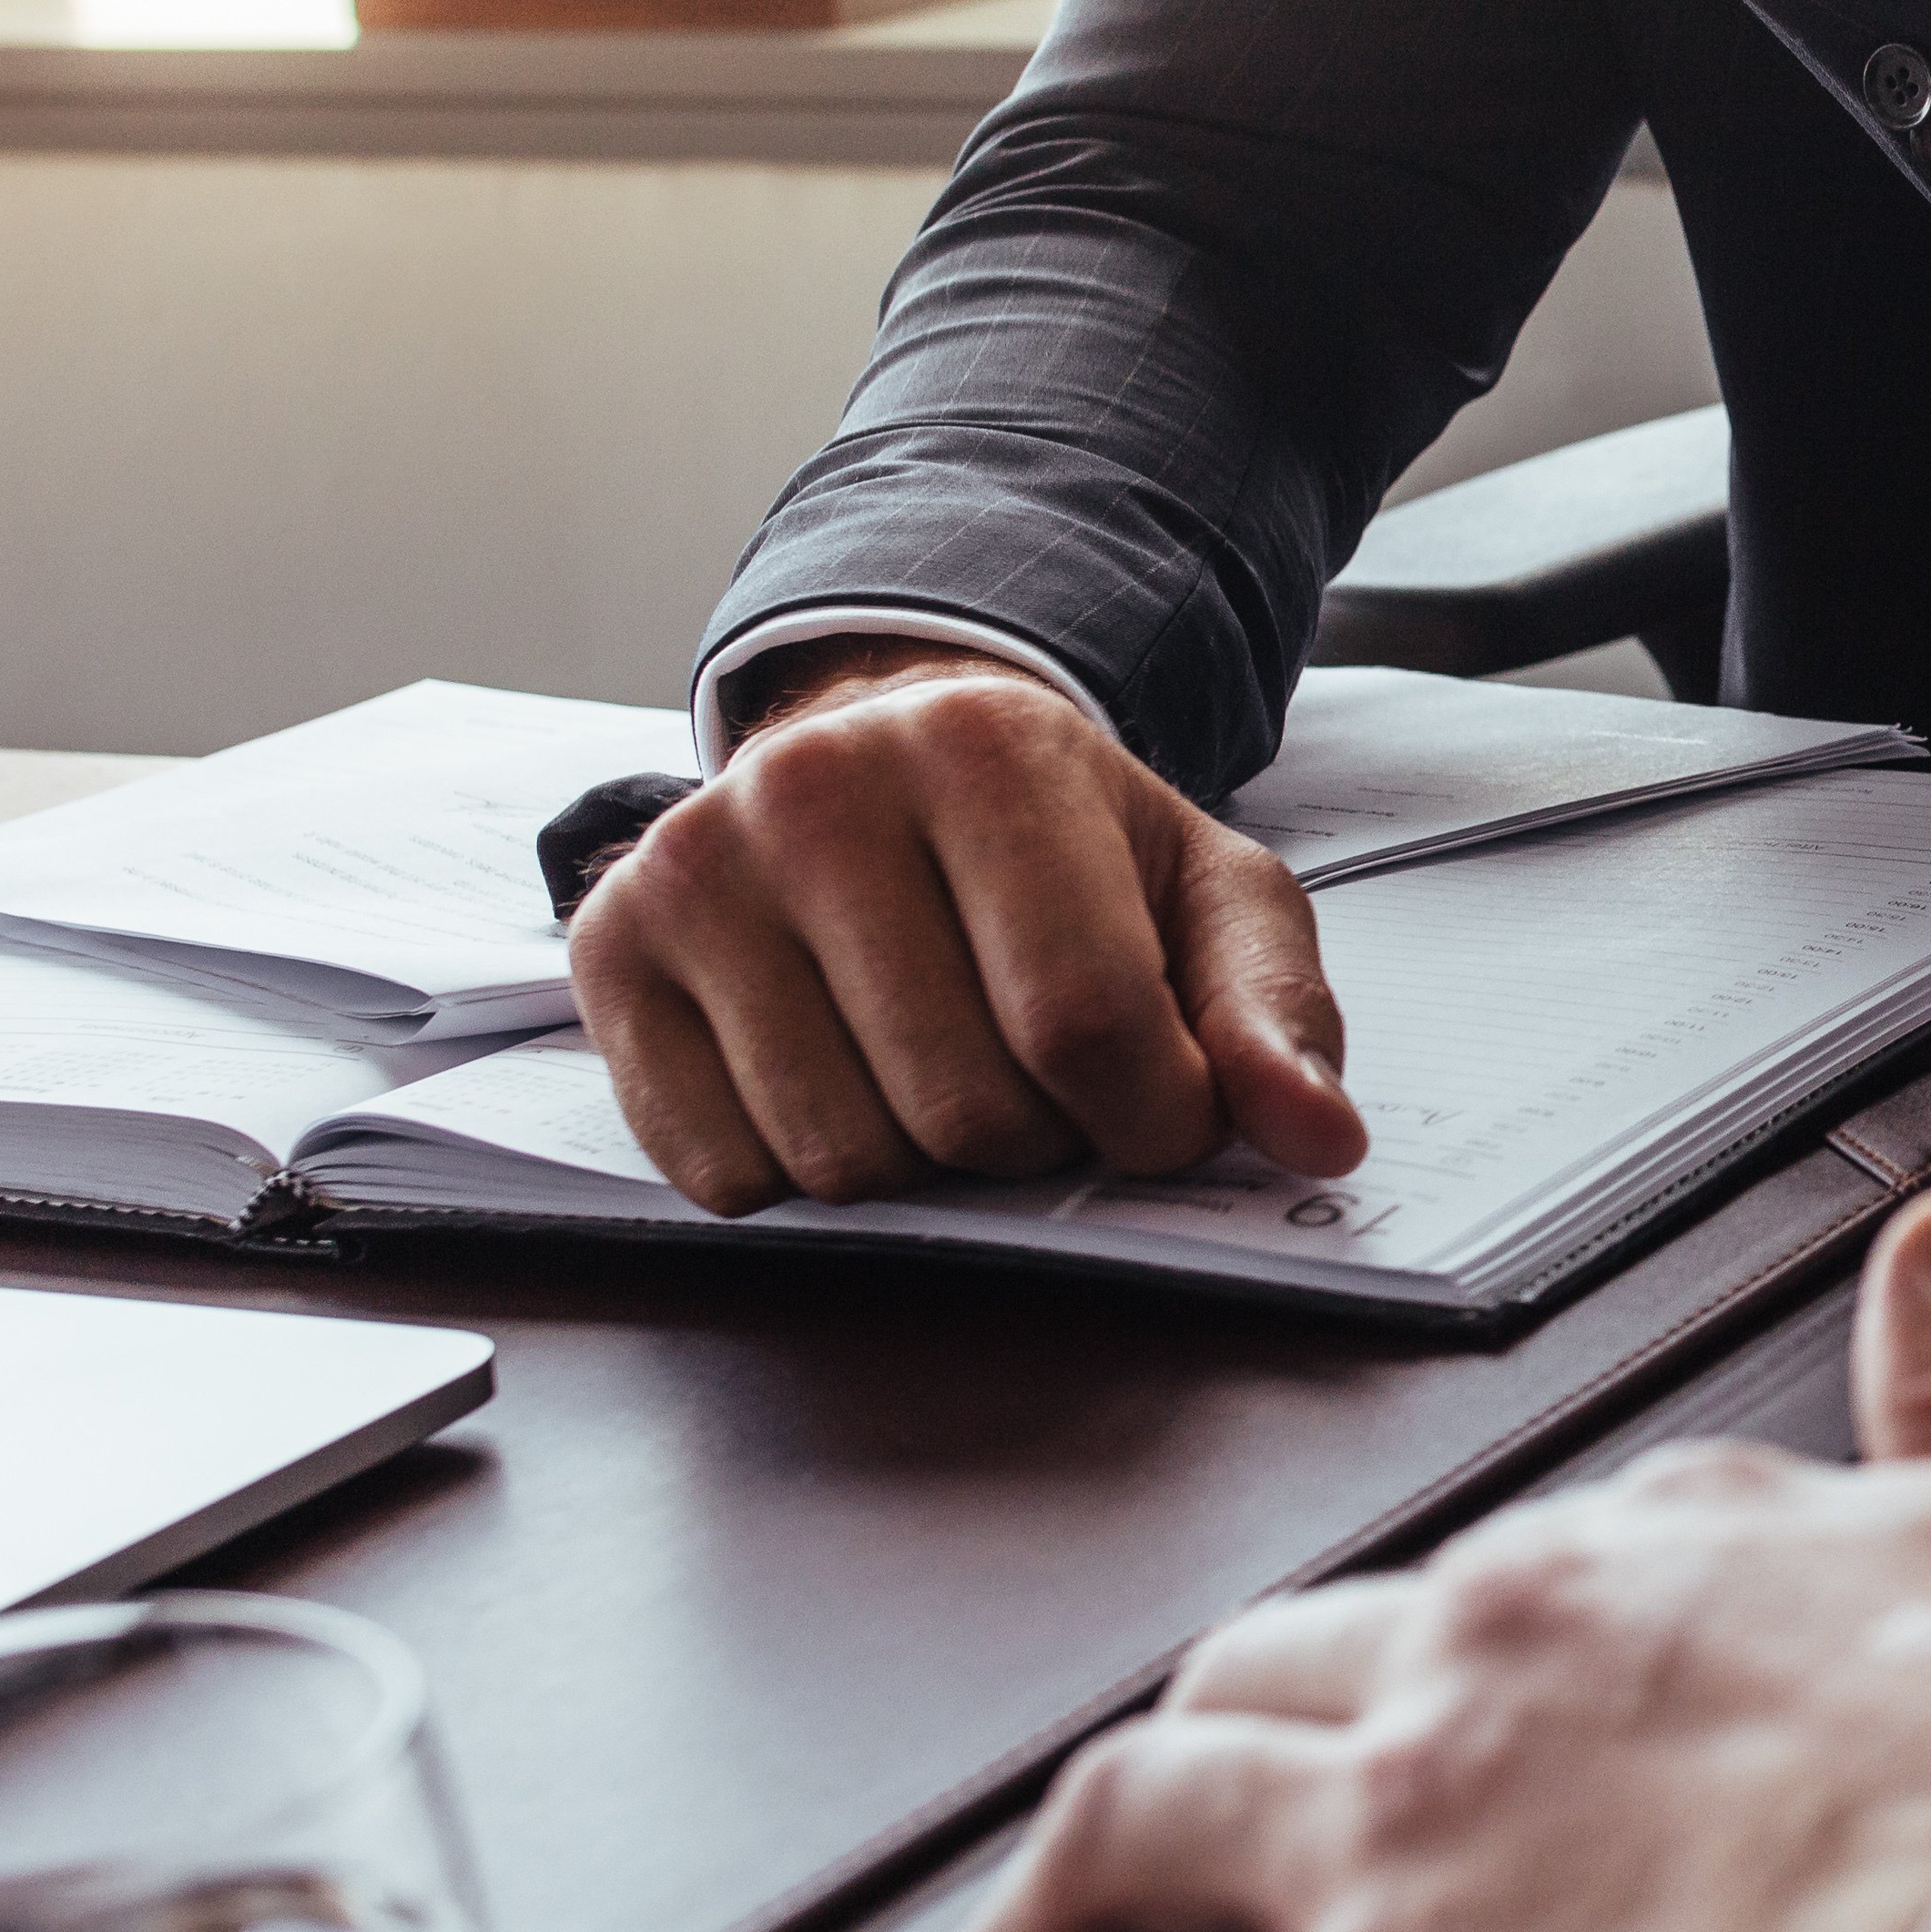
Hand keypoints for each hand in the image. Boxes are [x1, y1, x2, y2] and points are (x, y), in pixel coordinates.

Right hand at [567, 644, 1362, 1213]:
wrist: (893, 771)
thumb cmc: (1059, 846)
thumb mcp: (1207, 897)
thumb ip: (1274, 1015)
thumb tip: (1318, 1137)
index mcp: (989, 749)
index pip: (1085, 1023)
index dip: (1150, 1120)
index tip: (1162, 1108)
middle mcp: (819, 788)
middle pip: (959, 1109)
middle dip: (1035, 1144)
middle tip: (1042, 1081)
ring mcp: (697, 868)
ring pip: (837, 1158)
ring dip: (921, 1171)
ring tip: (943, 1071)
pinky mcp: (613, 951)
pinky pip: (718, 1174)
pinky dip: (797, 1182)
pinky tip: (837, 1082)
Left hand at [856, 1185, 1930, 1931]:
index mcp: (1656, 1557)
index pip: (1510, 1572)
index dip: (1464, 1641)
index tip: (1456, 1676)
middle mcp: (1479, 1673)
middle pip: (1266, 1675)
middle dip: (1204, 1733)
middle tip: (1166, 1814)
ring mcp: (1376, 1865)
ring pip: (1127, 1832)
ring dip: (1035, 1901)